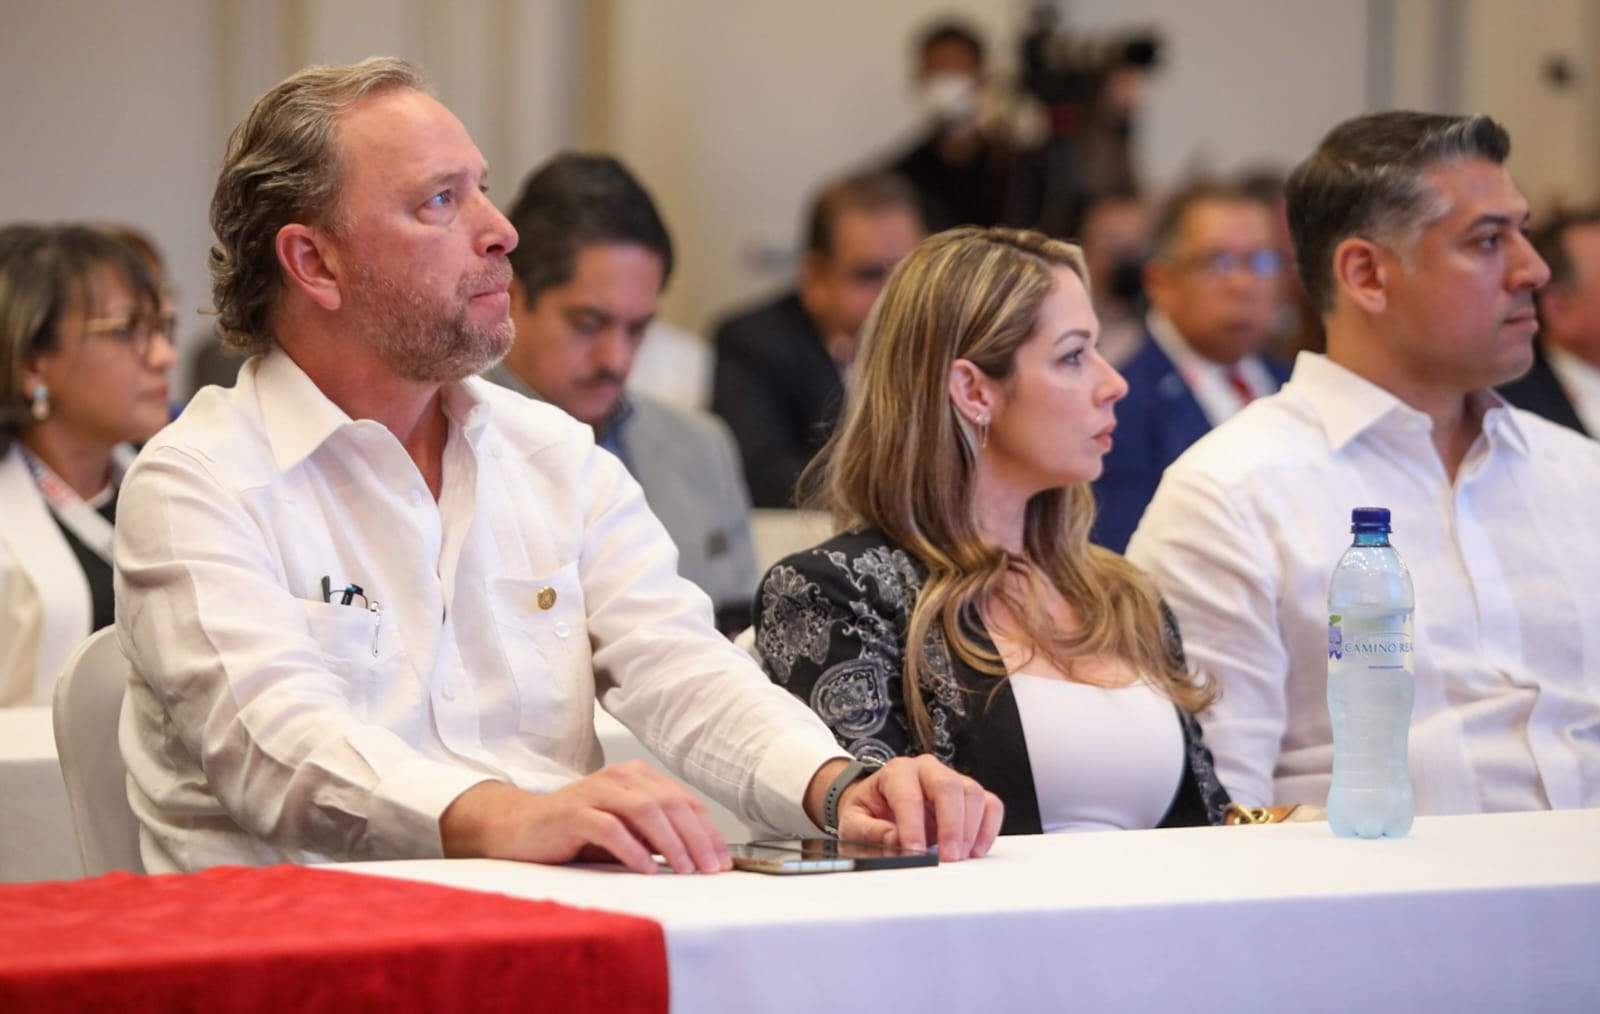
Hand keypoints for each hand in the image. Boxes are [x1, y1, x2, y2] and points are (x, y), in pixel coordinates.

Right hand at [439, 762, 731, 874]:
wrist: (520, 829)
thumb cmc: (577, 833)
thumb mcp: (626, 832)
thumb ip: (657, 836)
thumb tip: (700, 857)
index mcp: (638, 776)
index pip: (684, 800)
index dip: (708, 831)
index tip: (723, 861)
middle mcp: (620, 776)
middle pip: (671, 803)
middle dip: (697, 838)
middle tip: (711, 869)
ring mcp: (595, 791)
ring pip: (646, 811)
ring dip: (671, 843)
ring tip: (686, 870)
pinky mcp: (573, 812)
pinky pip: (610, 828)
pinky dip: (633, 850)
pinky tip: (647, 870)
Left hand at [834, 755, 1002, 860]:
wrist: (876, 806)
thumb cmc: (867, 813)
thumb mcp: (853, 824)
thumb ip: (870, 832)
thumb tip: (897, 841)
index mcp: (896, 772)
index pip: (908, 796)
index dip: (913, 827)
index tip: (915, 853)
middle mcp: (926, 770)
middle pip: (948, 786)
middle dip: (950, 825)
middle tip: (947, 858)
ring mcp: (950, 779)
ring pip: (972, 794)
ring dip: (970, 829)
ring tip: (959, 857)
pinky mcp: (967, 795)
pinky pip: (990, 804)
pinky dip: (988, 827)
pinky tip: (975, 849)